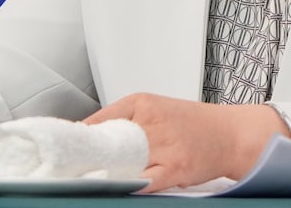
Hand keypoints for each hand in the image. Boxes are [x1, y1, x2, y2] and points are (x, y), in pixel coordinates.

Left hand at [84, 94, 287, 191]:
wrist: (231, 134)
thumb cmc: (194, 123)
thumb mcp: (157, 109)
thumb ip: (126, 119)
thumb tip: (90, 135)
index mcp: (143, 103)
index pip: (99, 119)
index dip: (76, 137)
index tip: (59, 148)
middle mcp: (152, 121)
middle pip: (106, 143)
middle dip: (86, 158)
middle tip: (67, 169)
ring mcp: (164, 145)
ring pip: (123, 164)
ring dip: (104, 175)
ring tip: (85, 182)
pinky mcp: (175, 168)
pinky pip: (144, 181)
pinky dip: (129, 186)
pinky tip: (116, 188)